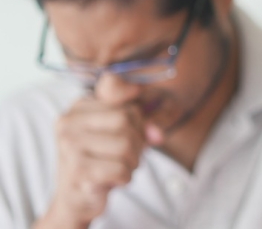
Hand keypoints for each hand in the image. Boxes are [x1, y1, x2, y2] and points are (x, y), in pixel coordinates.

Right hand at [36, 97, 145, 228]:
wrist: (76, 200)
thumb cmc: (103, 160)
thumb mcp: (122, 132)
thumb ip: (142, 122)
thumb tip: (157, 133)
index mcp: (80, 106)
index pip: (122, 97)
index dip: (137, 118)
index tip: (133, 130)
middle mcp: (69, 121)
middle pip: (125, 119)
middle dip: (136, 141)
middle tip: (127, 155)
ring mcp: (70, 145)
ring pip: (125, 144)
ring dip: (132, 161)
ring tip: (119, 167)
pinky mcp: (77, 169)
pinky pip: (120, 168)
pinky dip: (125, 176)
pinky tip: (112, 179)